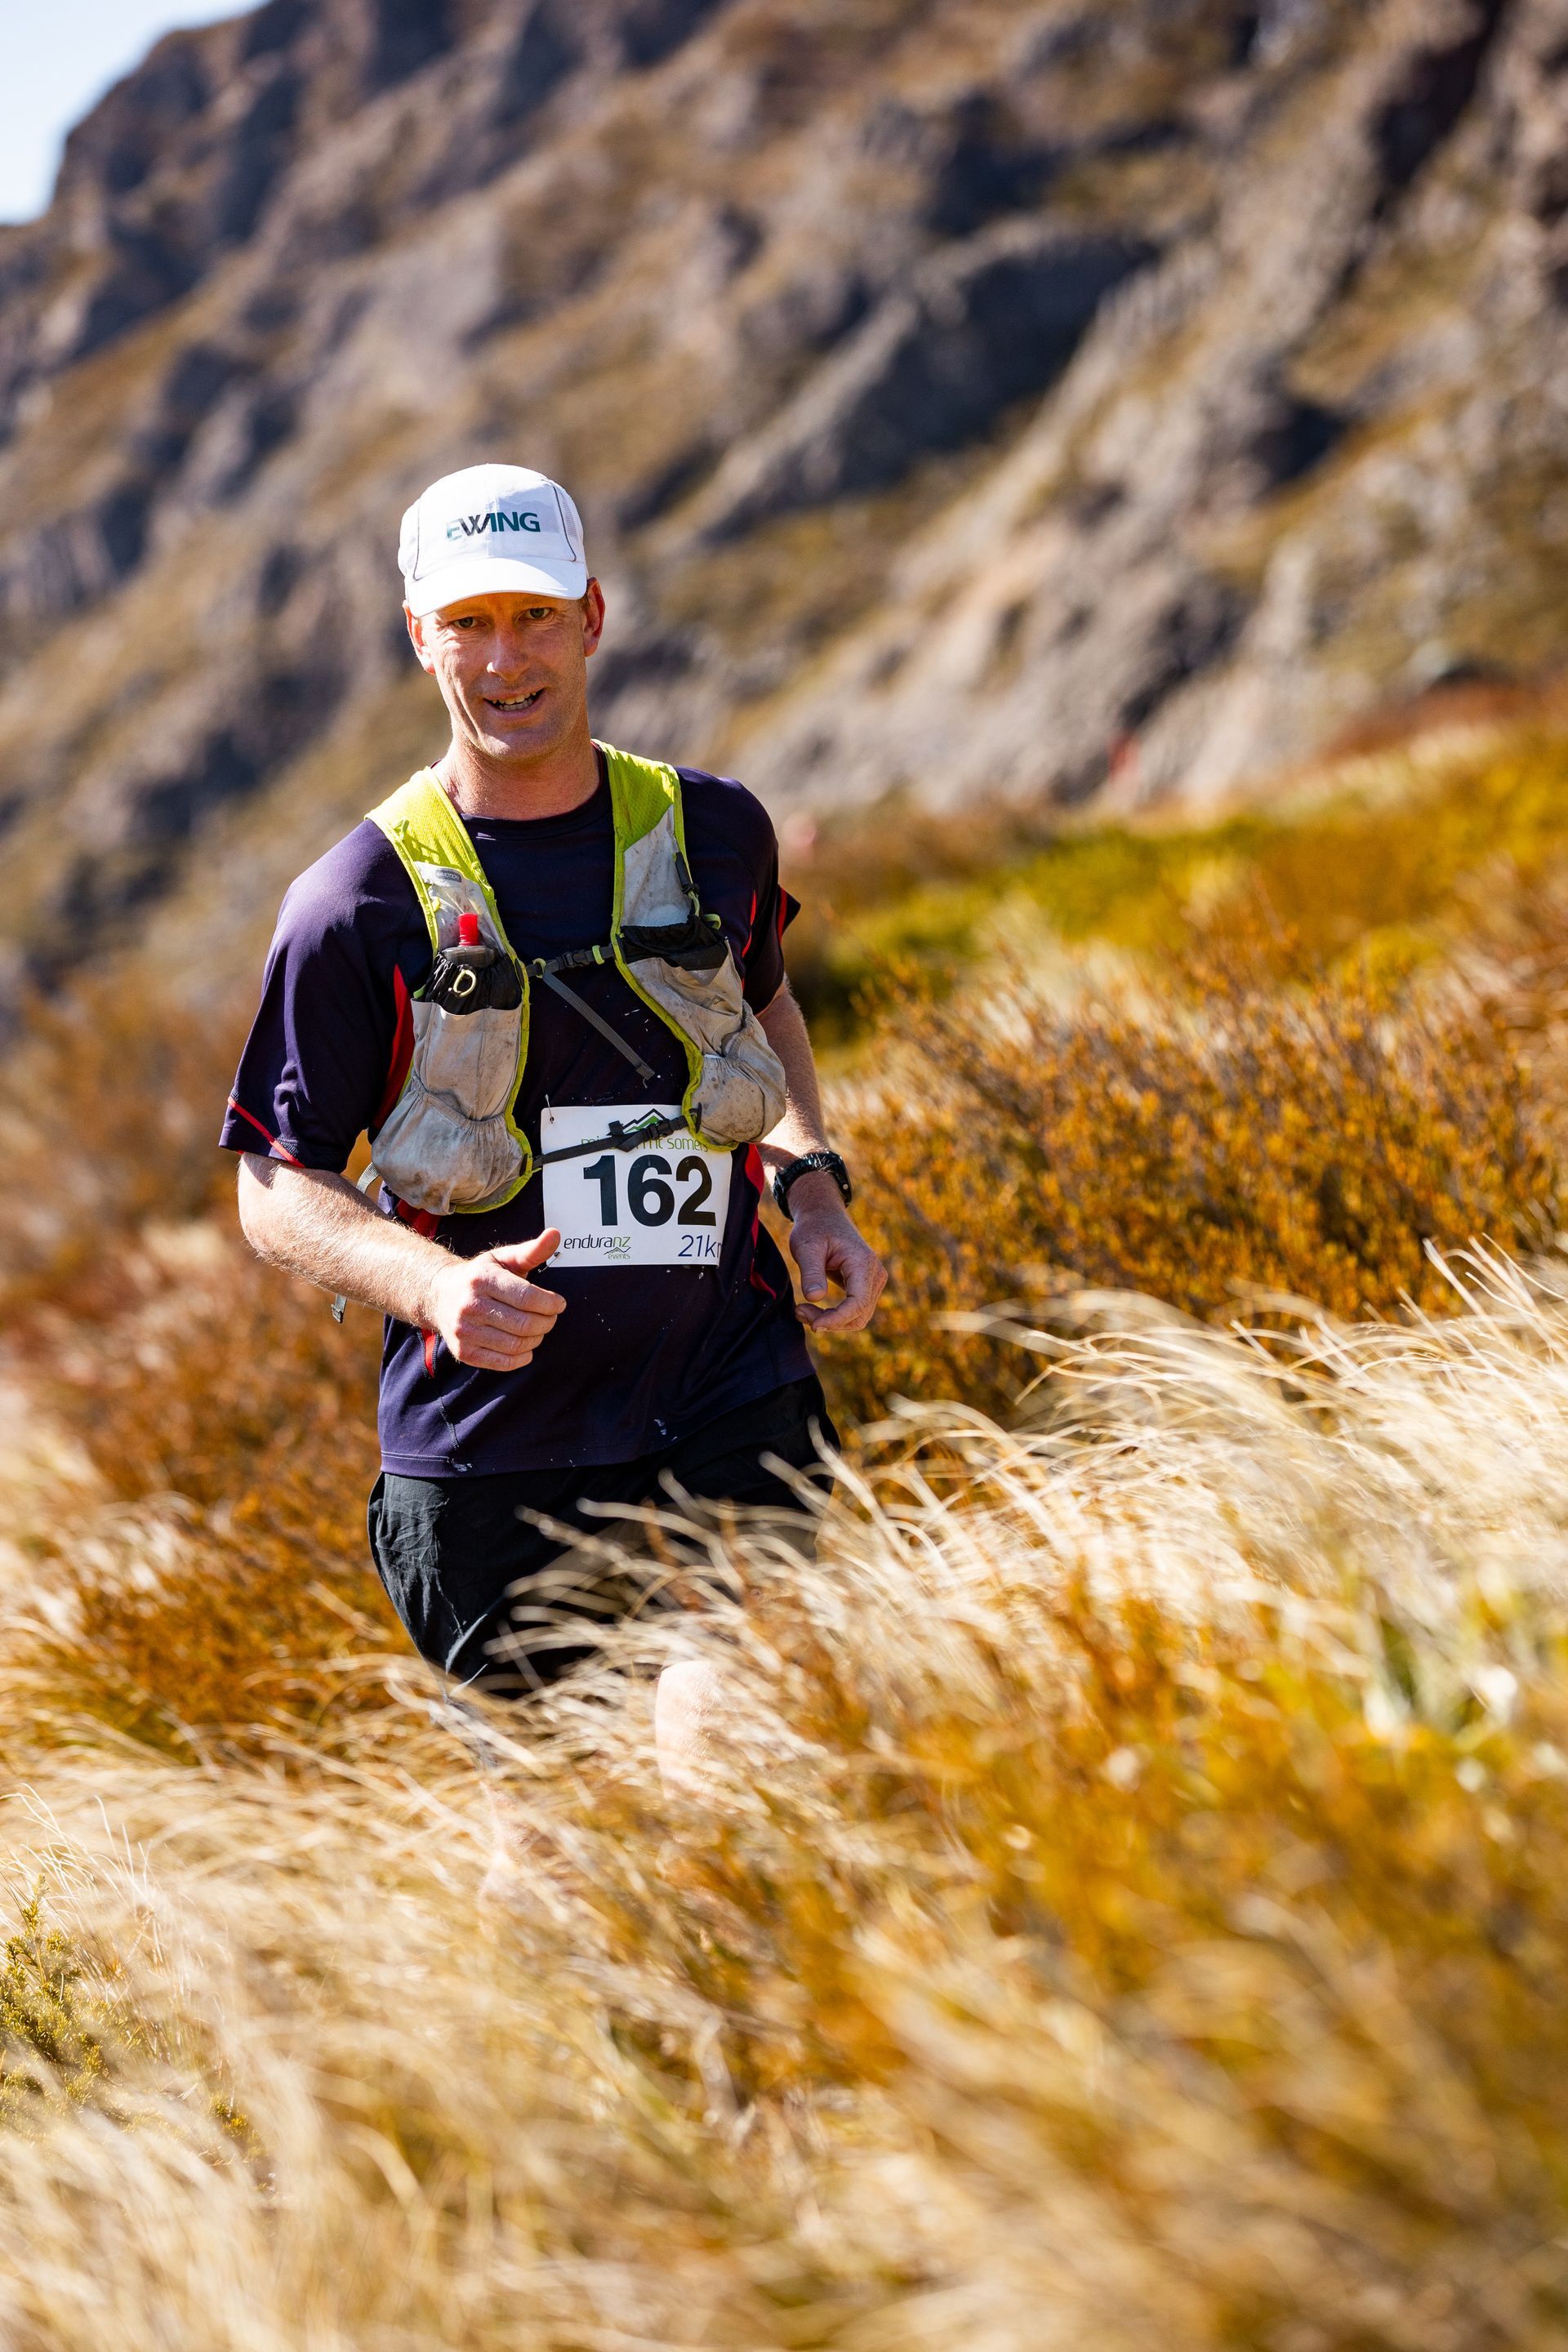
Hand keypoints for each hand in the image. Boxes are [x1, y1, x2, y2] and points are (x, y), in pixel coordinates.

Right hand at [427, 1228, 564, 1369]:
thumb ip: (532, 1250)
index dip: (551, 1303)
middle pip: (525, 1324)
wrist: (439, 1296)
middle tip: (551, 1317)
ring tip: (538, 1329)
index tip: (559, 1304)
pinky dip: (522, 1357)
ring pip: (516, 1344)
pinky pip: (503, 1363)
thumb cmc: (480, 1276)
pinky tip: (526, 1346)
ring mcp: (465, 1331)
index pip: (527, 1297)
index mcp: (482, 1279)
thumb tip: (555, 1234)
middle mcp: (470, 1305)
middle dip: (547, 1322)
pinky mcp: (464, 1351)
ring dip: (537, 1339)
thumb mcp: (503, 1258)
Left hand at [787, 1189, 886, 1333]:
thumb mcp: (806, 1246)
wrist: (824, 1215)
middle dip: (830, 1321)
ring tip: (801, 1311)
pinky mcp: (866, 1286)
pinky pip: (854, 1311)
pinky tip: (811, 1309)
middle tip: (798, 1312)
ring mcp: (873, 1281)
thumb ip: (811, 1272)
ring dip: (831, 1321)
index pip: (858, 1303)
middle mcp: (875, 1274)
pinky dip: (834, 1316)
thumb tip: (815, 1298)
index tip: (813, 1325)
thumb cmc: (814, 1228)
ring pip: (857, 1318)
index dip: (837, 1319)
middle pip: (859, 1315)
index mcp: (863, 1263)